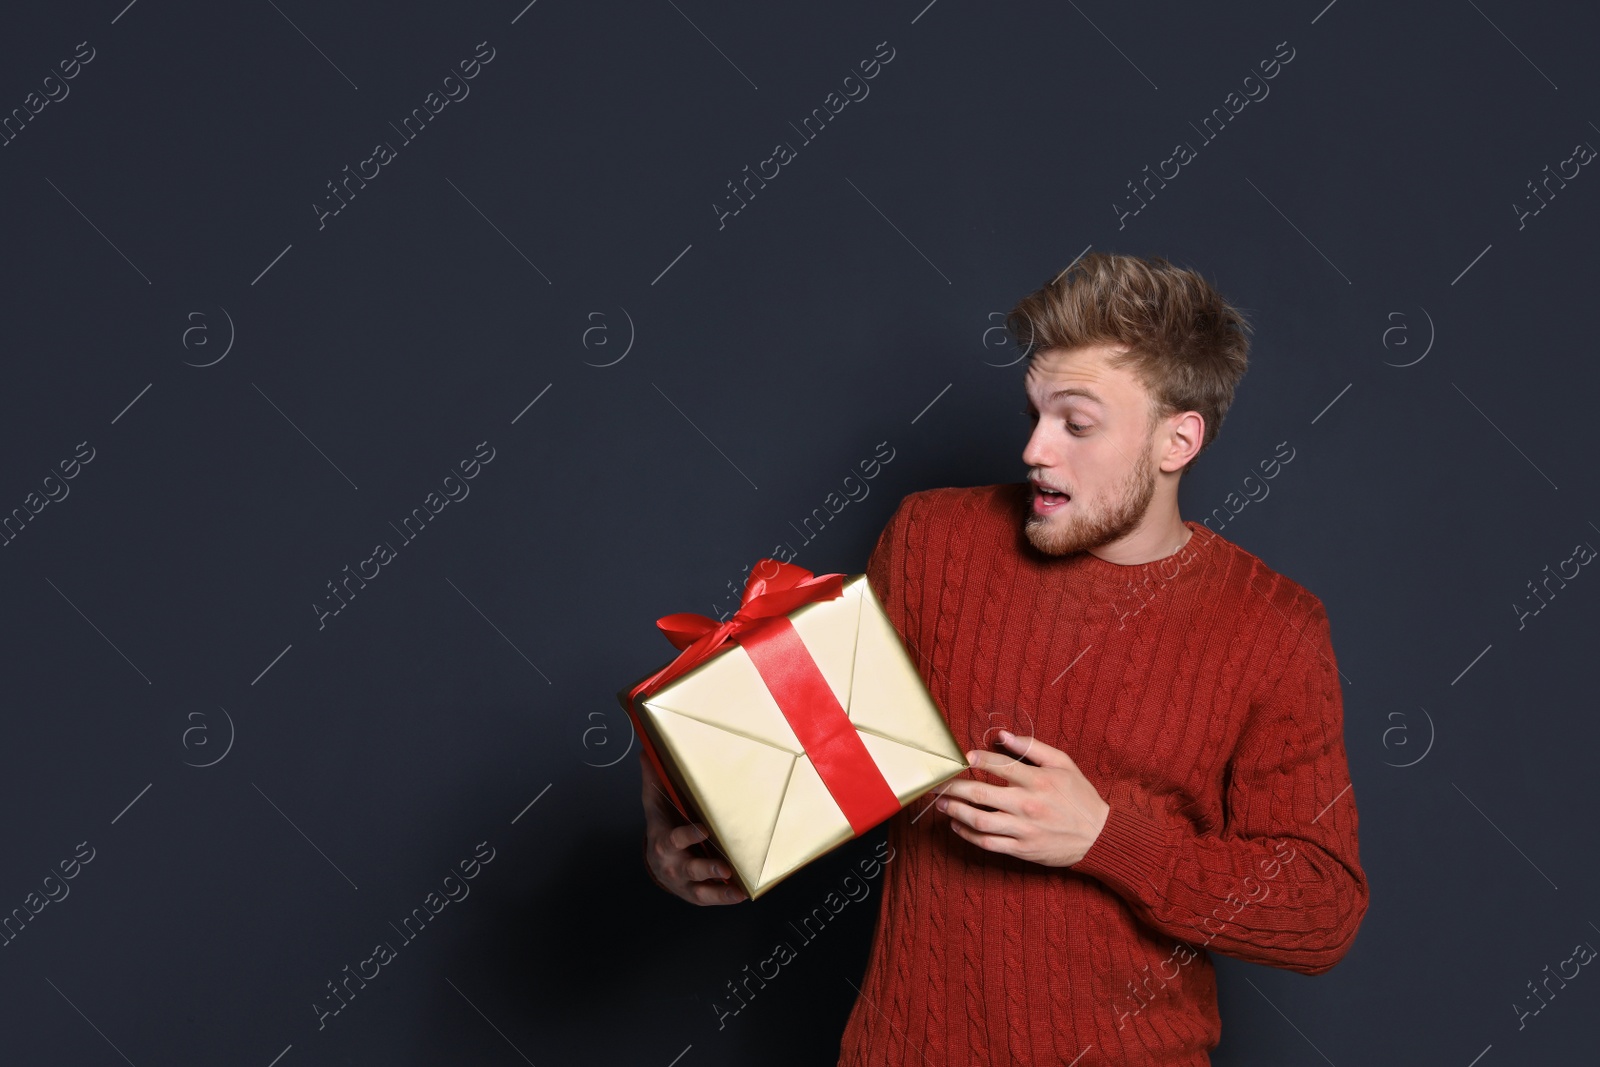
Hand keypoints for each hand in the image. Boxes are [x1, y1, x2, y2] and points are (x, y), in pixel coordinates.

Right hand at [639, 753, 746, 904]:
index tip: (704, 829)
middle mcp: (674, 865)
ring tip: (737, 891)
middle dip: (707, 869)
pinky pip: (709, 899)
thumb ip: (653, 779)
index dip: (689, 836)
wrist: (655, 862)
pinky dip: (724, 898)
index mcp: (664, 843)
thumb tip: (647, 750)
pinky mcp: (695, 893)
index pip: (675, 840)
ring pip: (701, 890)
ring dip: (719, 892)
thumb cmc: (660, 828)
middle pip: (690, 869)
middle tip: (724, 867)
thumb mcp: (654, 804)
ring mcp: (685, 883)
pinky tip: (740, 895)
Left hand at [935, 730, 1110, 866]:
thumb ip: (1033, 748)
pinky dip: (969, 834)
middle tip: (936, 782)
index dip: (976, 760)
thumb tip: (1003, 735)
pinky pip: (988, 843)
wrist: (1099, 837)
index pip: (998, 766)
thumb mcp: (1064, 764)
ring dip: (955, 811)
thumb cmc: (1080, 797)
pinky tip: (957, 826)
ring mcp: (1023, 829)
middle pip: (980, 794)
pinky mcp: (1022, 849)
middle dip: (953, 787)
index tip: (960, 758)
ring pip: (979, 820)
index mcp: (1038, 780)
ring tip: (941, 804)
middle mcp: (1028, 804)